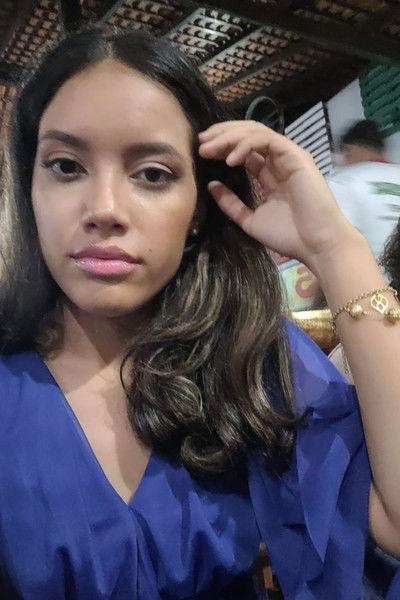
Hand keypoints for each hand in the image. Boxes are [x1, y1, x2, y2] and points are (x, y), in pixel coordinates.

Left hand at [198, 121, 357, 269]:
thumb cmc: (289, 235)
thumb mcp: (250, 220)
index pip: (244, 150)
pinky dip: (246, 145)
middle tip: (200, 142)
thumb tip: (212, 185)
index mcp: (269, 175)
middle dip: (221, 135)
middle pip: (247, 135)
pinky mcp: (296, 155)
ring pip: (255, 132)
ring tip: (209, 148)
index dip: (222, 147)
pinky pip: (267, 140)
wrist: (316, 244)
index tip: (201, 152)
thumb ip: (231, 204)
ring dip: (229, 137)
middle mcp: (278, 161)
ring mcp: (288, 156)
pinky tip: (230, 160)